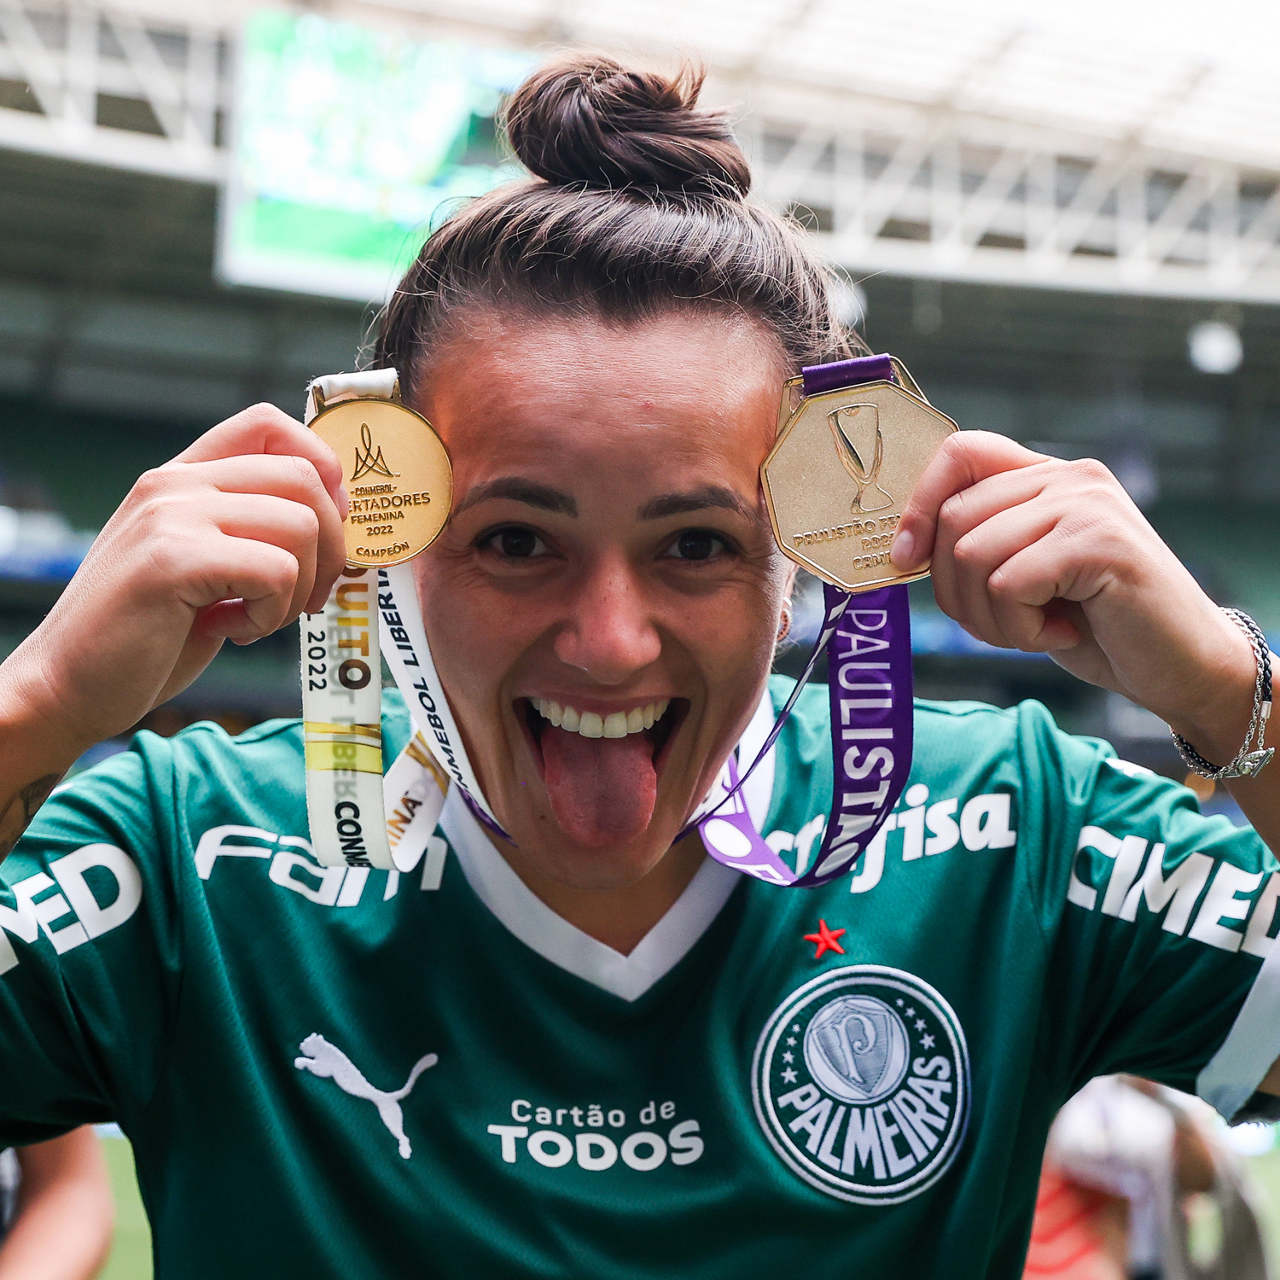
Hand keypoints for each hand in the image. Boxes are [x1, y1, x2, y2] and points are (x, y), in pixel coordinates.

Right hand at [1, 404, 346, 757]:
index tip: (323, 531)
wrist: (70, 683)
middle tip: (302, 598)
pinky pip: (277, 571)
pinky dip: (271, 614)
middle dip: (330, 548)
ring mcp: (171, 516)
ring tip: (256, 618)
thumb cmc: (149, 633)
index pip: (271, 424)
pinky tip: (231, 629)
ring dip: (299, 590)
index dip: (323, 471)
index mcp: (184, 476)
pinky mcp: (172, 560)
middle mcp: (176, 483)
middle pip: (306, 477)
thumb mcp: (206, 563)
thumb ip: (253, 529)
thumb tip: (339, 519)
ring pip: (300, 526)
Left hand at [890, 432, 1253, 744]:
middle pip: (954, 518)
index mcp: (1046, 476)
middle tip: (1002, 624)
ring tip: (1037, 629)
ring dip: (991, 617)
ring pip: (974, 554)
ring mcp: (1087, 505)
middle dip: (956, 591)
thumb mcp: (1025, 576)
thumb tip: (904, 547)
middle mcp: (1068, 477)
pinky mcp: (1100, 543)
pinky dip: (1021, 627)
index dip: (919, 502)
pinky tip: (1063, 632)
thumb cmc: (1096, 626)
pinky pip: (1009, 584)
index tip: (906, 556)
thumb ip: (980, 545)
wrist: (1180, 666)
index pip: (960, 452)